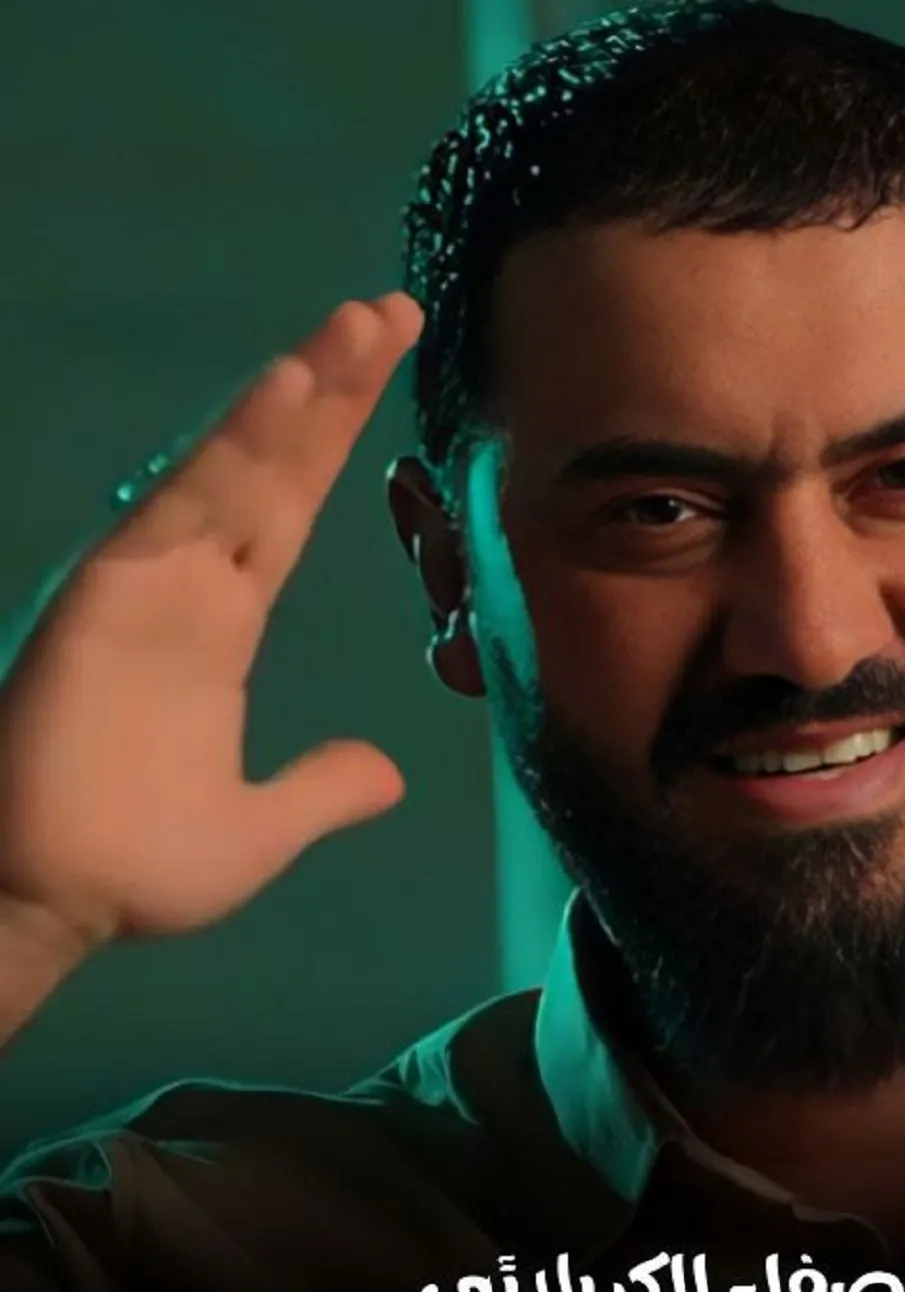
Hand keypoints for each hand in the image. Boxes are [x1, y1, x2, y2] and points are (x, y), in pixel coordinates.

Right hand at [0, 294, 422, 954]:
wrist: (55, 906)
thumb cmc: (139, 867)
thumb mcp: (261, 831)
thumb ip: (320, 789)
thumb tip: (385, 773)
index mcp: (228, 623)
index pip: (293, 510)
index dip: (334, 441)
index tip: (379, 373)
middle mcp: (196, 585)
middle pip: (277, 468)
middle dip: (331, 390)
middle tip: (388, 311)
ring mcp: (154, 581)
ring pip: (238, 468)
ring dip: (297, 396)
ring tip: (358, 327)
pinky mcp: (111, 593)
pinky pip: (185, 506)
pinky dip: (233, 447)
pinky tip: (284, 389)